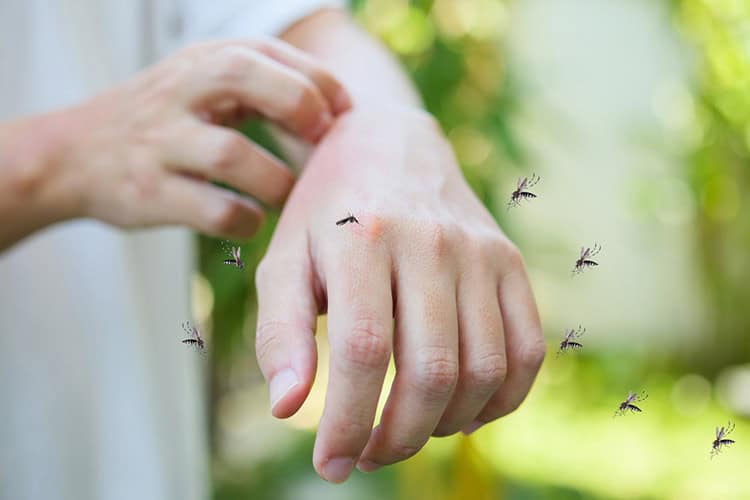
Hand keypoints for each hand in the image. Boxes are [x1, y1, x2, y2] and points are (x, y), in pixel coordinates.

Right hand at [24, 38, 349, 238]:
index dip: (319, 83)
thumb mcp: (201, 84)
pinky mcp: (149, 191)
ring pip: (231, 153)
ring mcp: (161, 141)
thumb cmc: (162, 120)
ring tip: (286, 194)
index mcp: (202, 61)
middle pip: (244, 75)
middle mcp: (179, 92)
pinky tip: (251, 219)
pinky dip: (244, 219)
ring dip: (275, 180)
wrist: (71, 155)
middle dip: (298, 106)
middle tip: (321, 142)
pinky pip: (212, 209)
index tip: (343, 116)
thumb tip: (335, 114)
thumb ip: (261, 86)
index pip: (271, 52)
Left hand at [254, 107, 544, 481]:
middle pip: (431, 370)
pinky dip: (499, 400)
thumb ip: (280, 333)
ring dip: (444, 426)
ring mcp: (480, 251)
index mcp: (362, 237)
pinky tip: (459, 411)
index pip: (364, 352)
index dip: (348, 423)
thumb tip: (288, 409)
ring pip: (483, 370)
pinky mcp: (511, 261)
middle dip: (398, 437)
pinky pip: (527, 351)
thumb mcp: (283, 262)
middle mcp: (431, 241)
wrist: (389, 146)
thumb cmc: (325, 215)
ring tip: (406, 431)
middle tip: (366, 457)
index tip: (329, 465)